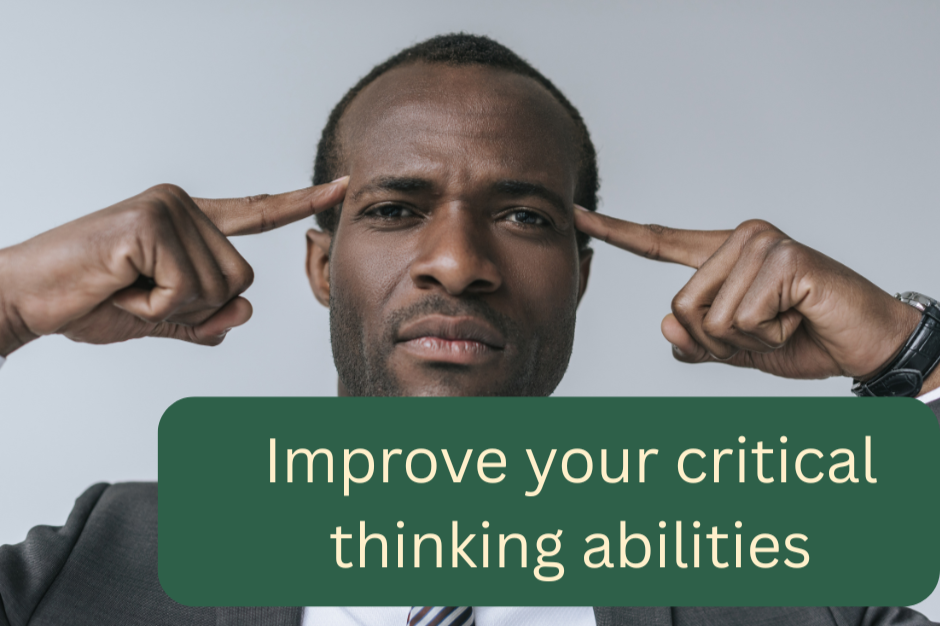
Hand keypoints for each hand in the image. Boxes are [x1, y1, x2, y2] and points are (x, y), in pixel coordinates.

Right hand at [0, 178, 347, 355]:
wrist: (26, 298)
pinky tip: (119, 287)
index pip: (255, 213)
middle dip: (196, 306)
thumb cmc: (88, 301)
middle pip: (242, 278)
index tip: (341, 188)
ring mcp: (167, 208)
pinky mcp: (150, 222)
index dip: (299, 204)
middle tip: (139, 294)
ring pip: (219, 287)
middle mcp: (183, 204)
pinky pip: (185, 290)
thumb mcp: (159, 318)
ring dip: (171, 308)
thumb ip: (206, 317)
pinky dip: (153, 307)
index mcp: (188, 220)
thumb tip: (248, 310)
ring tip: (125, 287)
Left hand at [574, 209, 922, 381]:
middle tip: (765, 332)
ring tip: (786, 322)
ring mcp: (763, 244)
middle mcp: (740, 238)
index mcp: (723, 255)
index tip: (576, 214)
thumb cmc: (804, 338)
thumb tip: (664, 328)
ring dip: (746, 341)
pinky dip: (769, 336)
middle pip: (680, 307)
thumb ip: (699, 341)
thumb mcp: (738, 349)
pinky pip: (742, 320)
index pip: (661, 243)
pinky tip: (799, 317)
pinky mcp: (785, 259)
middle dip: (717, 341)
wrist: (866, 344)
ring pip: (709, 318)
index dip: (616, 233)